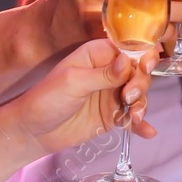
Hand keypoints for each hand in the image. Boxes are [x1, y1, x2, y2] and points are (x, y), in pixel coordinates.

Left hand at [0, 39, 157, 159]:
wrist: (33, 132)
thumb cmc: (46, 99)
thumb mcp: (73, 83)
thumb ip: (103, 74)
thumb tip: (128, 61)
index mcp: (98, 54)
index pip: (129, 49)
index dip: (142, 55)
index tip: (146, 66)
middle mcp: (109, 71)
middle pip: (139, 72)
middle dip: (140, 84)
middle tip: (129, 98)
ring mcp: (112, 94)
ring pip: (139, 94)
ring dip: (141, 104)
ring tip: (133, 118)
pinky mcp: (112, 115)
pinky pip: (132, 116)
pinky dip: (141, 124)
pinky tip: (148, 132)